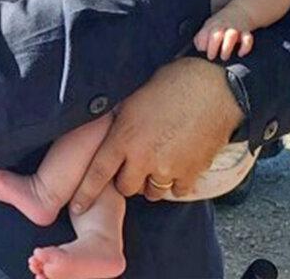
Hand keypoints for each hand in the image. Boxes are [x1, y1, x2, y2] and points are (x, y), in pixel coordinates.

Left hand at [70, 57, 244, 211]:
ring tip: (159, 161)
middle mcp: (143, 157)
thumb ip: (120, 123)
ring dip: (152, 182)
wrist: (212, 86)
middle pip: (126, 188)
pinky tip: (179, 163)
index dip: (85, 193)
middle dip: (128, 179)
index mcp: (123, 137)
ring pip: (152, 192)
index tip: (77, 206)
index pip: (97, 173)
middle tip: (135, 164)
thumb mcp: (134, 100)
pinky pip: (178, 191)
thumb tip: (109, 133)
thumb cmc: (172, 84)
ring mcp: (168, 167)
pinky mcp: (191, 172)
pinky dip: (176, 182)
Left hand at [195, 5, 254, 60]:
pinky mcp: (246, 32)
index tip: (202, 51)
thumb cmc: (220, 24)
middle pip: (216, 34)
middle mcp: (222, 27)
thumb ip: (201, 38)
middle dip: (213, 47)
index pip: (203, 34)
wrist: (240, 11)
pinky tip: (240, 53)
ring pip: (231, 35)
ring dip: (227, 47)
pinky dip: (245, 47)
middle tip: (211, 57)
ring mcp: (234, 29)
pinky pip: (248, 39)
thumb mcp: (208, 27)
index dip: (201, 44)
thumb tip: (198, 49)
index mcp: (211, 26)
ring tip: (224, 57)